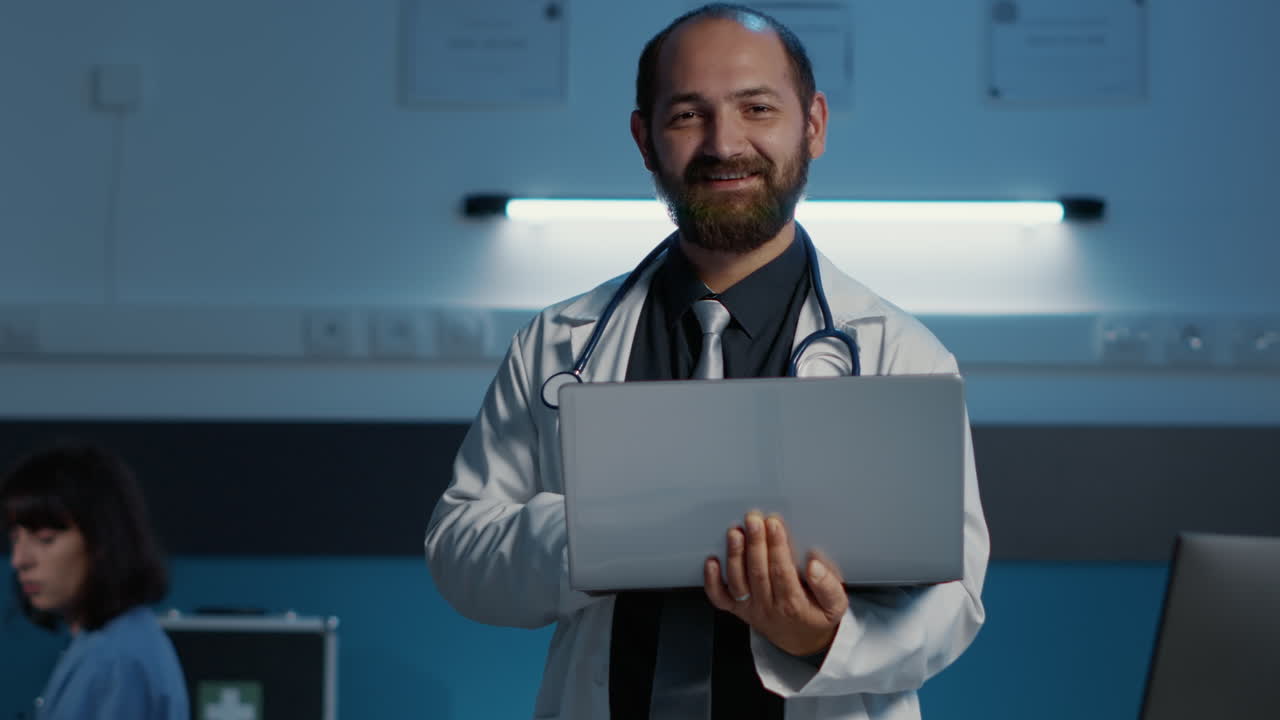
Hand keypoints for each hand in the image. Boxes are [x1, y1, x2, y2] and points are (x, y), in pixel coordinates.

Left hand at [703, 512, 847, 656]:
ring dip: (734, 555)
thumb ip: (829, 586)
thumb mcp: (835, 606)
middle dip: (755, 543)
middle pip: (758, 573)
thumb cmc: (816, 617)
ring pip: (738, 581)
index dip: (777, 546)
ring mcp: (750, 609)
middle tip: (754, 520)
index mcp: (793, 605)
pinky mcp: (738, 609)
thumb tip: (815, 566)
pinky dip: (711, 580)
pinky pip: (720, 597)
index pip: (782, 572)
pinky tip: (711, 561)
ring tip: (735, 533)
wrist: (802, 643)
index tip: (774, 524)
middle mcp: (768, 608)